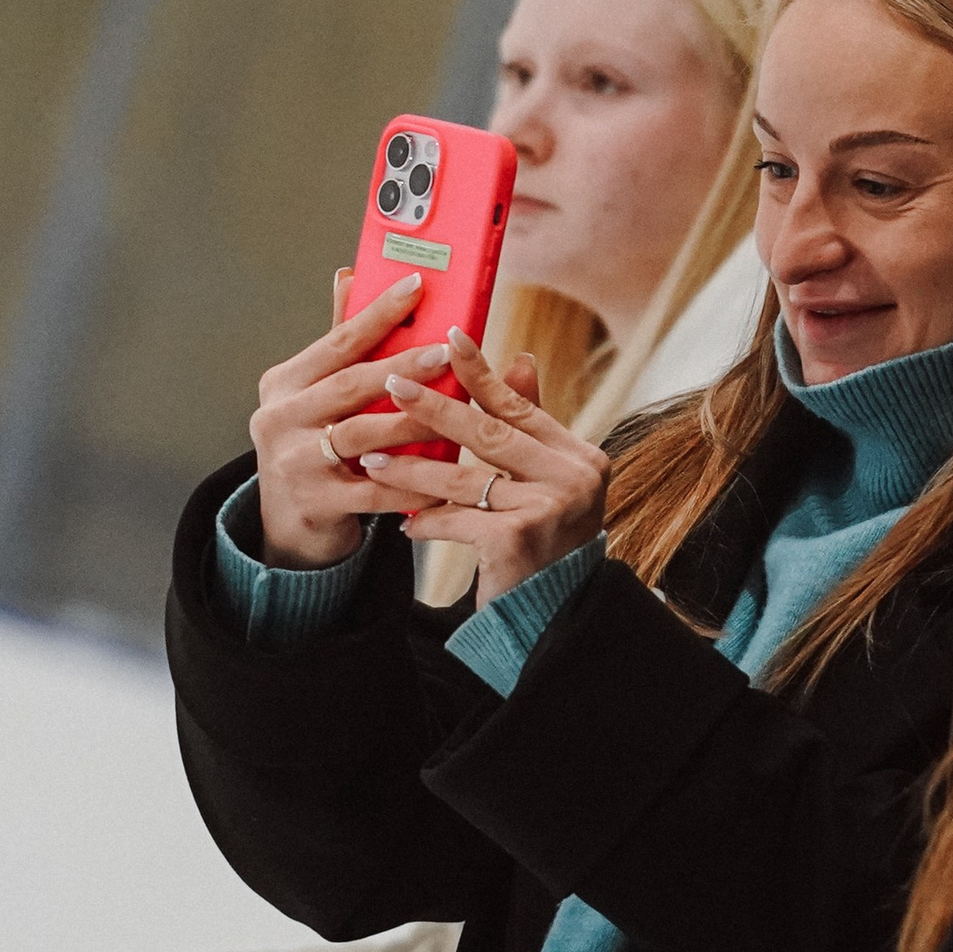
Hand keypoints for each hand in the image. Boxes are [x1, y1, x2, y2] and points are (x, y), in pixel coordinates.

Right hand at [249, 268, 453, 567]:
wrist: (291, 524)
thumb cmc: (315, 446)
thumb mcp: (316, 395)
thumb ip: (340, 343)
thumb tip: (350, 275)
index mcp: (285, 382)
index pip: (338, 340)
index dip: (378, 312)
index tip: (418, 286)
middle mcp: (280, 418)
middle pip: (351, 385)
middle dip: (404, 366)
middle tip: (447, 352)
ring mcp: (294, 462)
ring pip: (365, 436)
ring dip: (415, 423)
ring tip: (458, 413)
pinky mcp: (316, 503)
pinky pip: (376, 491)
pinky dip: (413, 484)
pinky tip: (447, 478)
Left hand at [359, 327, 609, 605]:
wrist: (555, 614)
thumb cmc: (546, 541)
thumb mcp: (546, 480)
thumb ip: (530, 426)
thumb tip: (522, 358)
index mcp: (579, 455)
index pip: (520, 405)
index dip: (482, 371)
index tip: (449, 336)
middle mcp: (573, 477)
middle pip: (489, 433)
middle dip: (434, 407)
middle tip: (391, 383)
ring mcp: (548, 508)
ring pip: (464, 477)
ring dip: (413, 467)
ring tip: (373, 457)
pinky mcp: (517, 540)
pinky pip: (456, 520)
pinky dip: (427, 522)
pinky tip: (405, 525)